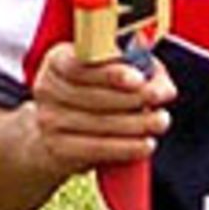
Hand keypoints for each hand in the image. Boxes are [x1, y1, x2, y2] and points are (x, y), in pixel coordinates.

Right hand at [31, 43, 176, 176]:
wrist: (61, 134)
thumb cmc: (96, 94)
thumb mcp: (116, 73)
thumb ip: (142, 70)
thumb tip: (161, 87)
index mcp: (58, 61)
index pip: (80, 64)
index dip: (110, 73)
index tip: (138, 79)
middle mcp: (47, 88)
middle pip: (93, 95)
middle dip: (132, 98)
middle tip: (158, 100)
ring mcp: (49, 120)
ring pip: (98, 123)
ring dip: (136, 124)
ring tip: (160, 121)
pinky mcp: (57, 149)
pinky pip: (96, 149)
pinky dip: (126, 148)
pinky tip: (145, 145)